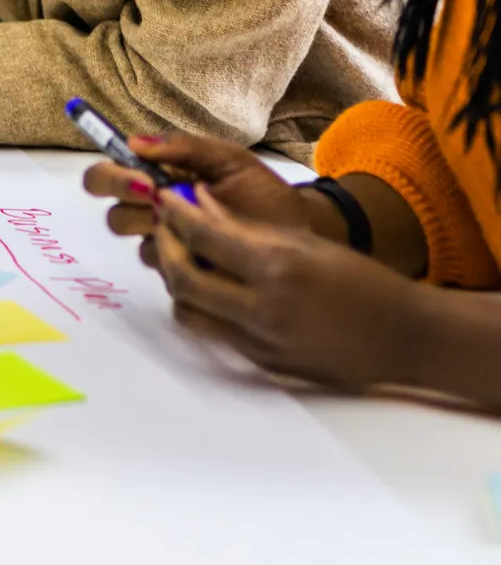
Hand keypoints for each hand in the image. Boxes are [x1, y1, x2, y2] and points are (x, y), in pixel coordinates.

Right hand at [84, 132, 338, 263]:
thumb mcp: (231, 161)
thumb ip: (186, 147)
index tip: (141, 179)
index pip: (113, 172)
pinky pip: (163, 269)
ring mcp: (169, 245)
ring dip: (160, 231)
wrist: (300, 236)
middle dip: (128, 202)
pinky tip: (209, 251)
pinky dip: (182, 258)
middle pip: (112, 210)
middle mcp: (157, 212)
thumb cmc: (265, 194)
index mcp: (161, 178)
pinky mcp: (183, 275)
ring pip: (136, 242)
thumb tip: (134, 142)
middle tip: (158, 199)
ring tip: (197, 225)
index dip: (113, 176)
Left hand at [151, 183, 422, 393]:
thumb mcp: (303, 240)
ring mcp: (259, 342)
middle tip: (164, 229)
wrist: (400, 337)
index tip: (164, 199)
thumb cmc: (359, 280)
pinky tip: (210, 286)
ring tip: (183, 258)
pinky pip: (213, 333)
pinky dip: (202, 306)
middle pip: (182, 278)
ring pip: (187, 311)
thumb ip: (244, 225)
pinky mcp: (260, 364)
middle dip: (164, 248)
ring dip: (176, 282)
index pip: (203, 237)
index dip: (175, 216)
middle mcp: (262, 308)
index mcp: (277, 267)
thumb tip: (197, 202)